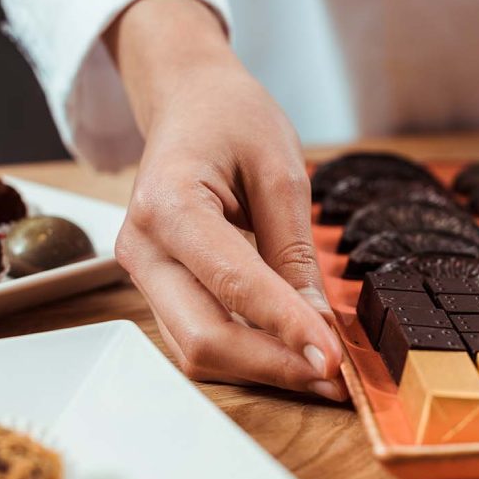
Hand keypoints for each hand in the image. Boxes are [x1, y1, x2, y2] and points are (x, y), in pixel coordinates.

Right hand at [105, 0, 346, 400]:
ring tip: (321, 371)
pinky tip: (289, 351)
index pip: (233, 283)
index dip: (285, 327)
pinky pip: (197, 334)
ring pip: (197, 348)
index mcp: (169, 203)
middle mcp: (143, 247)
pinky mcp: (157, 285)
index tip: (333, 356)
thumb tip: (315, 322)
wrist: (188, 100)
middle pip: (203, 336)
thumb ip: (295, 250)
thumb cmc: (231, 117)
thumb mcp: (281, 168)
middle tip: (334, 378)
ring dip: (260, 367)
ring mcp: (143, 271)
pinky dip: (245, 352)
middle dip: (272, 365)